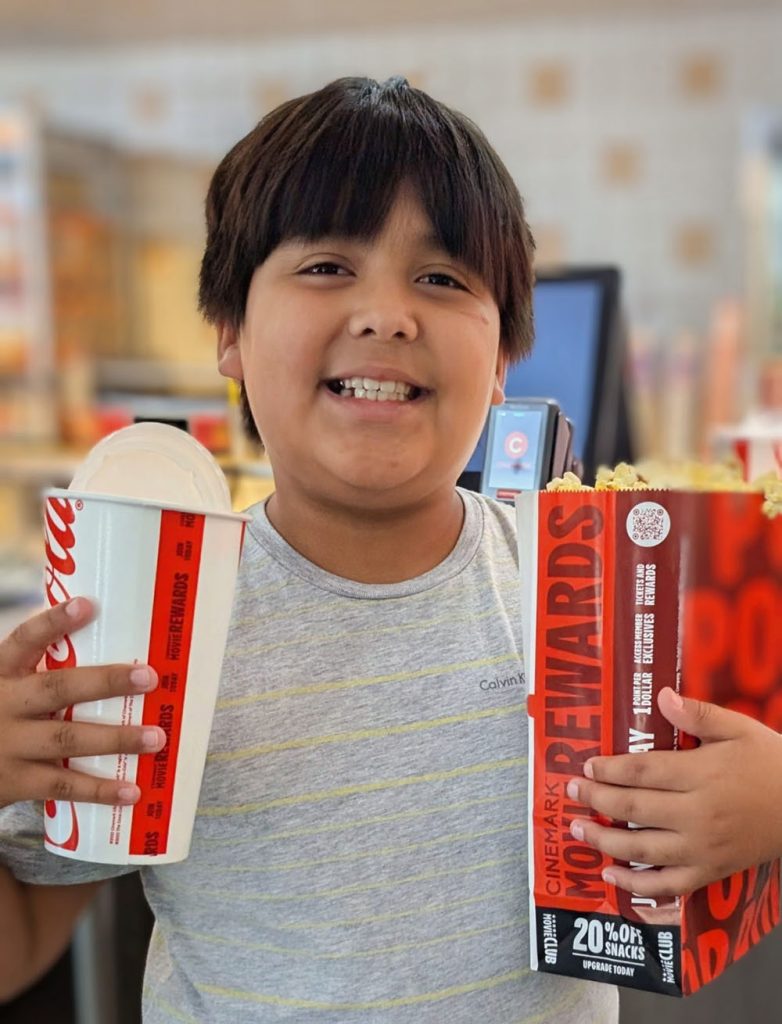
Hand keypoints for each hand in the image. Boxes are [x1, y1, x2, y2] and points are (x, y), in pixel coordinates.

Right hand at [0, 597, 165, 809]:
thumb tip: (102, 632)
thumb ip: (41, 672)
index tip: (86, 605)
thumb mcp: (6, 686)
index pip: (24, 640)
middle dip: (105, 682)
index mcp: (1, 673)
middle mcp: (3, 705)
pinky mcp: (16, 781)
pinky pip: (63, 784)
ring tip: (156, 737)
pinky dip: (99, 789)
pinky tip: (132, 791)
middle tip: (149, 677)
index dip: (54, 622)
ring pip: (67, 739)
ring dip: (116, 739)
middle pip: (57, 689)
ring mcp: (9, 745)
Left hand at [566, 687, 781, 897]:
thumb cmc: (771, 764)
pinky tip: (610, 877)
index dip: (608, 770)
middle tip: (570, 792)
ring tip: (578, 830)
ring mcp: (702, 848)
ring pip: (641, 848)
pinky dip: (635, 885)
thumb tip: (661, 695)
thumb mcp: (739, 729)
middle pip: (633, 808)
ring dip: (603, 841)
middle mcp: (696, 814)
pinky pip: (666, 884)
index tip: (586, 767)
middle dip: (595, 800)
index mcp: (701, 775)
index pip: (641, 772)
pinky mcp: (710, 872)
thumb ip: (698, 714)